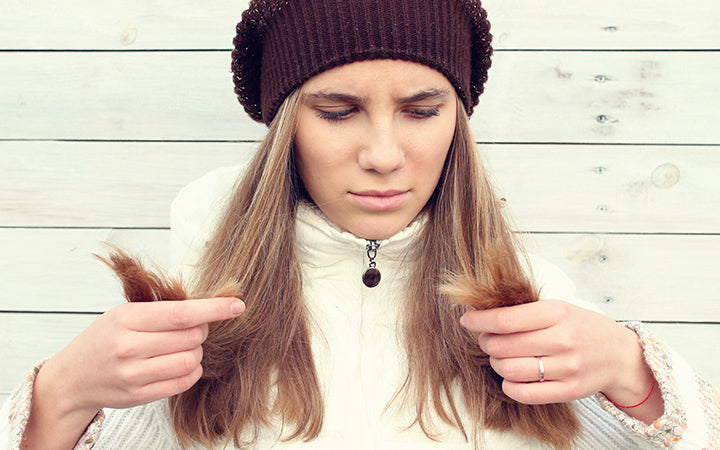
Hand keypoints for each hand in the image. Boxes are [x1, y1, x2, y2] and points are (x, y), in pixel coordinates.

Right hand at [24, 297, 243, 448]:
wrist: (73, 378)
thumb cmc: (103, 339)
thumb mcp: (124, 313)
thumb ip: (161, 310)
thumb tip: (207, 307)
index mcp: (127, 319)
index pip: (182, 313)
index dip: (214, 309)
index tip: (237, 305)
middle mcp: (129, 347)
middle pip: (191, 337)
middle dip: (201, 331)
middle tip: (192, 329)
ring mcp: (134, 374)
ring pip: (190, 360)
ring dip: (196, 352)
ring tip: (184, 347)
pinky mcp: (140, 395)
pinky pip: (183, 382)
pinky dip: (191, 371)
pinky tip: (181, 363)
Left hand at [459, 299, 660, 420]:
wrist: (620, 355)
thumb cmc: (583, 328)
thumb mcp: (559, 308)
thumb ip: (526, 311)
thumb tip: (484, 313)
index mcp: (556, 313)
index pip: (505, 320)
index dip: (479, 321)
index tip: (467, 320)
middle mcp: (561, 340)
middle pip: (503, 345)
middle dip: (486, 342)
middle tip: (487, 340)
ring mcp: (566, 367)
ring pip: (510, 369)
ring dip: (496, 363)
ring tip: (500, 357)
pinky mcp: (568, 391)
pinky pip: (525, 393)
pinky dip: (509, 386)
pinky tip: (510, 378)